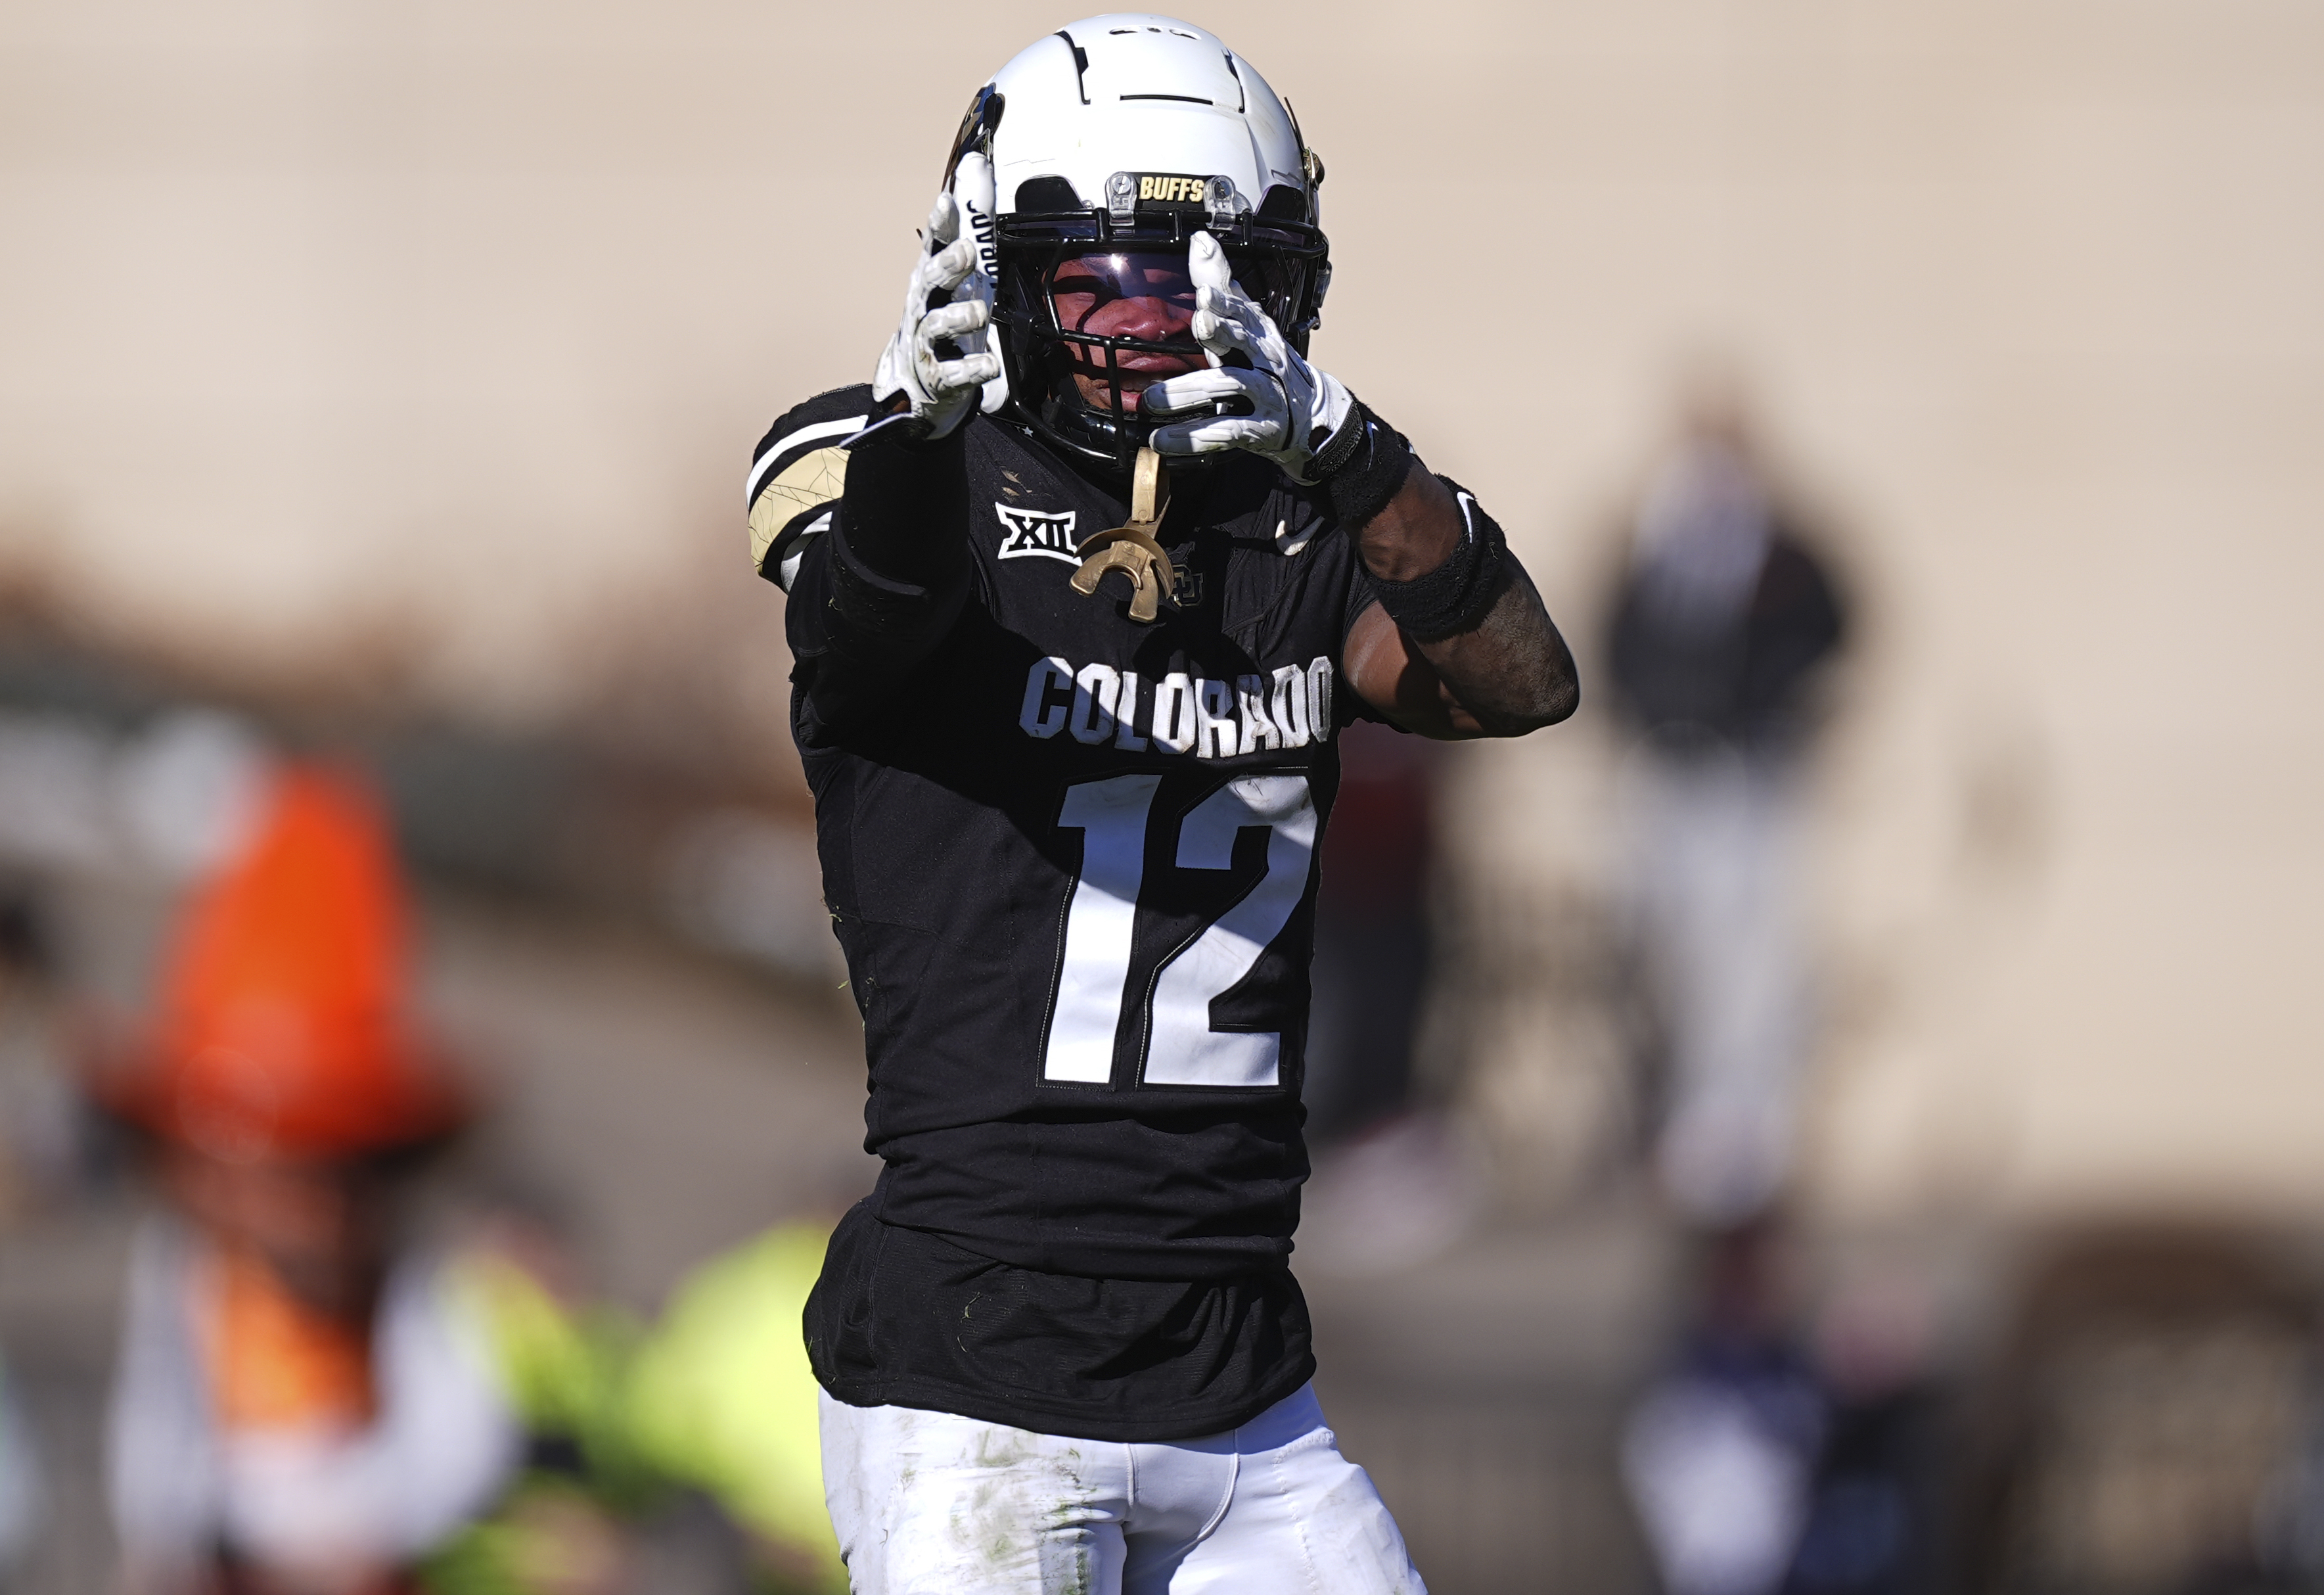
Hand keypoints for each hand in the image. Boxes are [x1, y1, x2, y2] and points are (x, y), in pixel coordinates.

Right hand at [870, 167, 999, 440]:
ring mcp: (929, 343)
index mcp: (932, 279)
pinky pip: (953, 373)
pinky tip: (989, 366)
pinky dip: (971, 369)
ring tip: (979, 312)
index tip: (946, 200)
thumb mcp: (961, 270)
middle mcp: (925, 306)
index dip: (940, 224)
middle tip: (966, 252)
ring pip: (937, 325)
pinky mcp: (940, 377)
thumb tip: (976, 164)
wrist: (920, 383)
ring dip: (960, 316)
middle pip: (930, 281)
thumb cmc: (946, 317)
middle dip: (946, 265)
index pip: (933, 245)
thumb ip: (970, 222)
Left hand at [1139, 231, 1355, 481]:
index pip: (1243, 309)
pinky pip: (1227, 431)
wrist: (1313, 416)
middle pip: (1245, 340)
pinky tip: (1163, 439)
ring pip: (1230, 387)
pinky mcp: (1262, 429)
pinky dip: (1195, 436)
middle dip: (1223, 331)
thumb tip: (1199, 240)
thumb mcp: (1246, 323)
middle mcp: (1266, 358)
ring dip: (1190, 392)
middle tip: (1200, 323)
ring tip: (1153, 400)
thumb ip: (1220, 285)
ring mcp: (1267, 395)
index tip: (1207, 293)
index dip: (1227, 300)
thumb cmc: (1267, 365)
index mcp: (1259, 330)